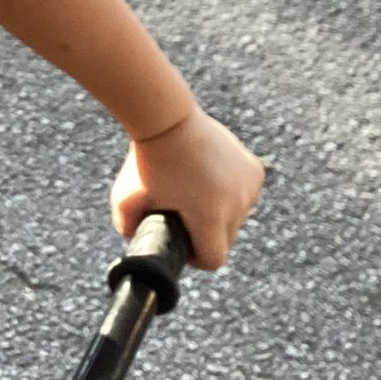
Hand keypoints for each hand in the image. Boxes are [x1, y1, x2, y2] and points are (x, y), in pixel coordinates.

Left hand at [111, 105, 264, 269]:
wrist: (168, 119)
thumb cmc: (146, 161)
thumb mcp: (125, 200)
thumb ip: (128, 229)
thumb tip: (137, 240)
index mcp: (210, 215)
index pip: (213, 259)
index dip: (195, 257)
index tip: (183, 241)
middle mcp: (237, 203)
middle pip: (227, 240)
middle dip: (207, 234)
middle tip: (185, 215)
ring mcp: (249, 186)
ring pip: (238, 218)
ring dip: (221, 213)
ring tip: (196, 195)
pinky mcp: (255, 170)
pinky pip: (245, 196)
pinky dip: (231, 194)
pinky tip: (212, 182)